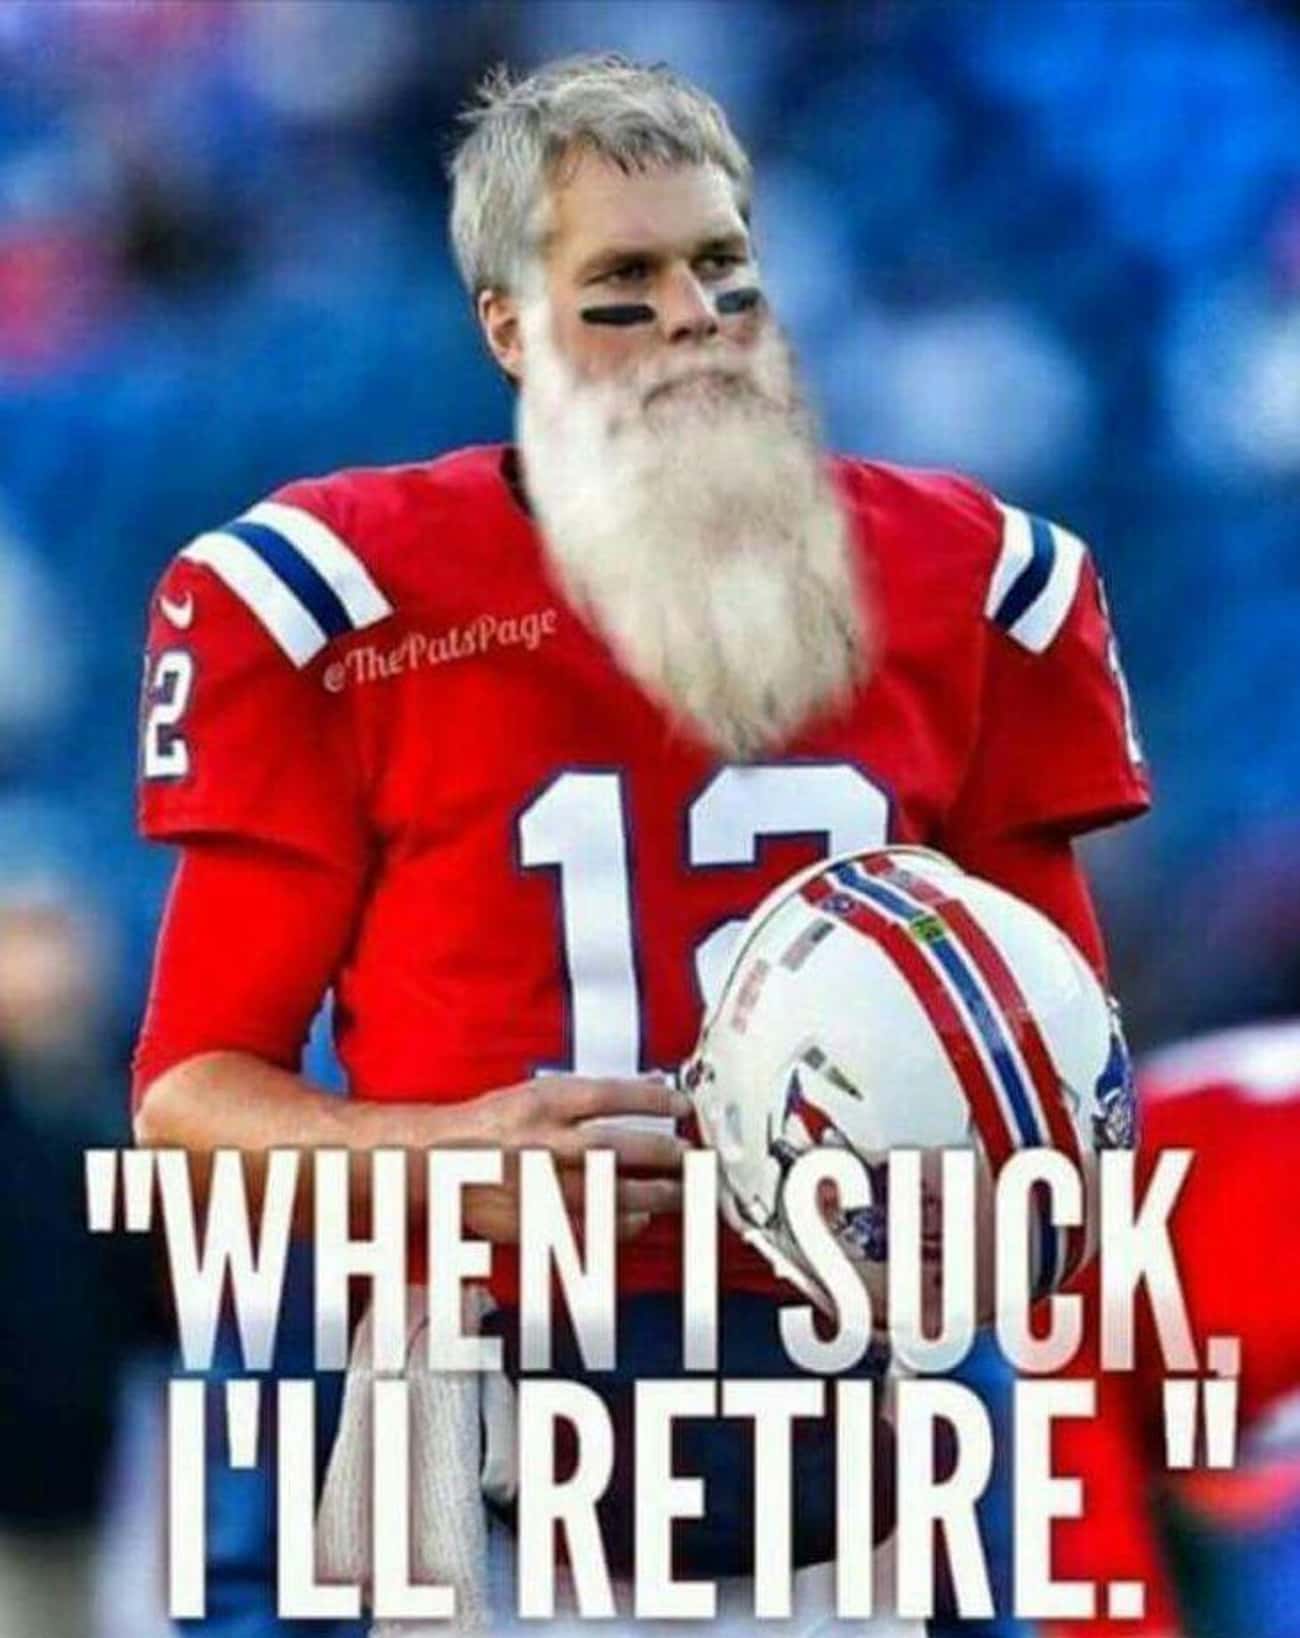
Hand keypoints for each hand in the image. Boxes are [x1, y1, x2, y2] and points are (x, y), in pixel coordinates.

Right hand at [441, 1076, 690, 1243]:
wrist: (437, 1158)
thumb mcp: (537, 1091)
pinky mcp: (534, 1218)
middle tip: (689, 1156)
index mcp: (542, 1102)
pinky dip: (620, 1225)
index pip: (610, 1095)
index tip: (681, 1104)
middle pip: (616, 1147)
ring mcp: (538, 1184)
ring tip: (679, 1190)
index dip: (653, 1098)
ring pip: (607, 1192)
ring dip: (652, 1194)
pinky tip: (640, 1220)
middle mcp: (542, 1142)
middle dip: (661, 1153)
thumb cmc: (489, 1123)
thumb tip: (649, 1081)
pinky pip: (588, 1227)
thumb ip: (592, 1093)